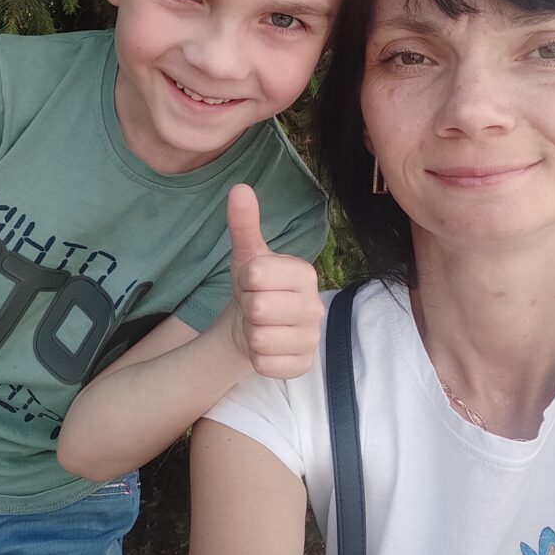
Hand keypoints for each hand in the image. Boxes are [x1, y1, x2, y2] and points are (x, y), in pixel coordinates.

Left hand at [227, 184, 323, 378]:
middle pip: (258, 308)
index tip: (253, 281)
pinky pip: (266, 365)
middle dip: (247, 308)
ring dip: (250, 335)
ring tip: (259, 326)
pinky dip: (256, 358)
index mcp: (305, 273)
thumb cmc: (253, 285)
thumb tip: (239, 188)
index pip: (257, 273)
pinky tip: (265, 347)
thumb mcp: (246, 254)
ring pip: (260, 339)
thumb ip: (243, 223)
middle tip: (255, 306)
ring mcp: (312, 338)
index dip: (245, 279)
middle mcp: (315, 306)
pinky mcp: (303, 366)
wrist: (251, 324)